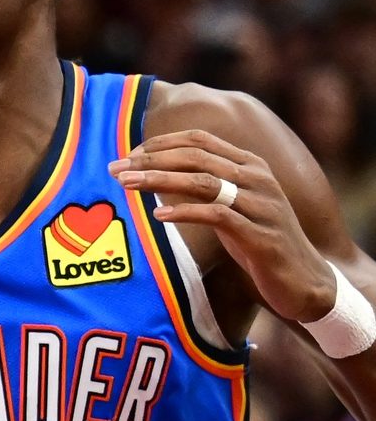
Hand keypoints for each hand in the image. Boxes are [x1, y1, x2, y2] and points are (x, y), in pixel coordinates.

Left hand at [111, 129, 335, 322]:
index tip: (130, 154)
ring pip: (203, 182)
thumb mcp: (232, 207)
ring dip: (160, 180)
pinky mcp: (260, 235)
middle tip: (116, 169)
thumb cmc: (259, 241)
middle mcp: (257, 178)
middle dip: (152, 160)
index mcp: (250, 165)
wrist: (304, 280)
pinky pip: (217, 216)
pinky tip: (159, 216)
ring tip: (128, 184)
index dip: (162, 143)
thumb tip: (156, 175)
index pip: (201, 140)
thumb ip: (205, 187)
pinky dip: (185, 213)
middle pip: (196, 157)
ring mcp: (261, 205)